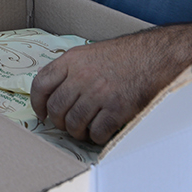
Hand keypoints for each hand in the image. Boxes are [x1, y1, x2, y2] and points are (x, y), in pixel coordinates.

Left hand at [30, 30, 181, 144]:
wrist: (154, 56)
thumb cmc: (123, 56)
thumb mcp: (89, 53)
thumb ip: (70, 70)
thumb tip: (54, 92)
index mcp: (71, 60)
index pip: (41, 84)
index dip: (37, 103)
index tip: (41, 113)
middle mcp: (82, 76)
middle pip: (56, 108)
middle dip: (59, 122)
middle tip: (67, 125)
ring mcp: (99, 93)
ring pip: (74, 123)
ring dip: (77, 132)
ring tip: (83, 131)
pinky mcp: (116, 109)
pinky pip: (97, 132)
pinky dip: (96, 137)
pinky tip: (100, 132)